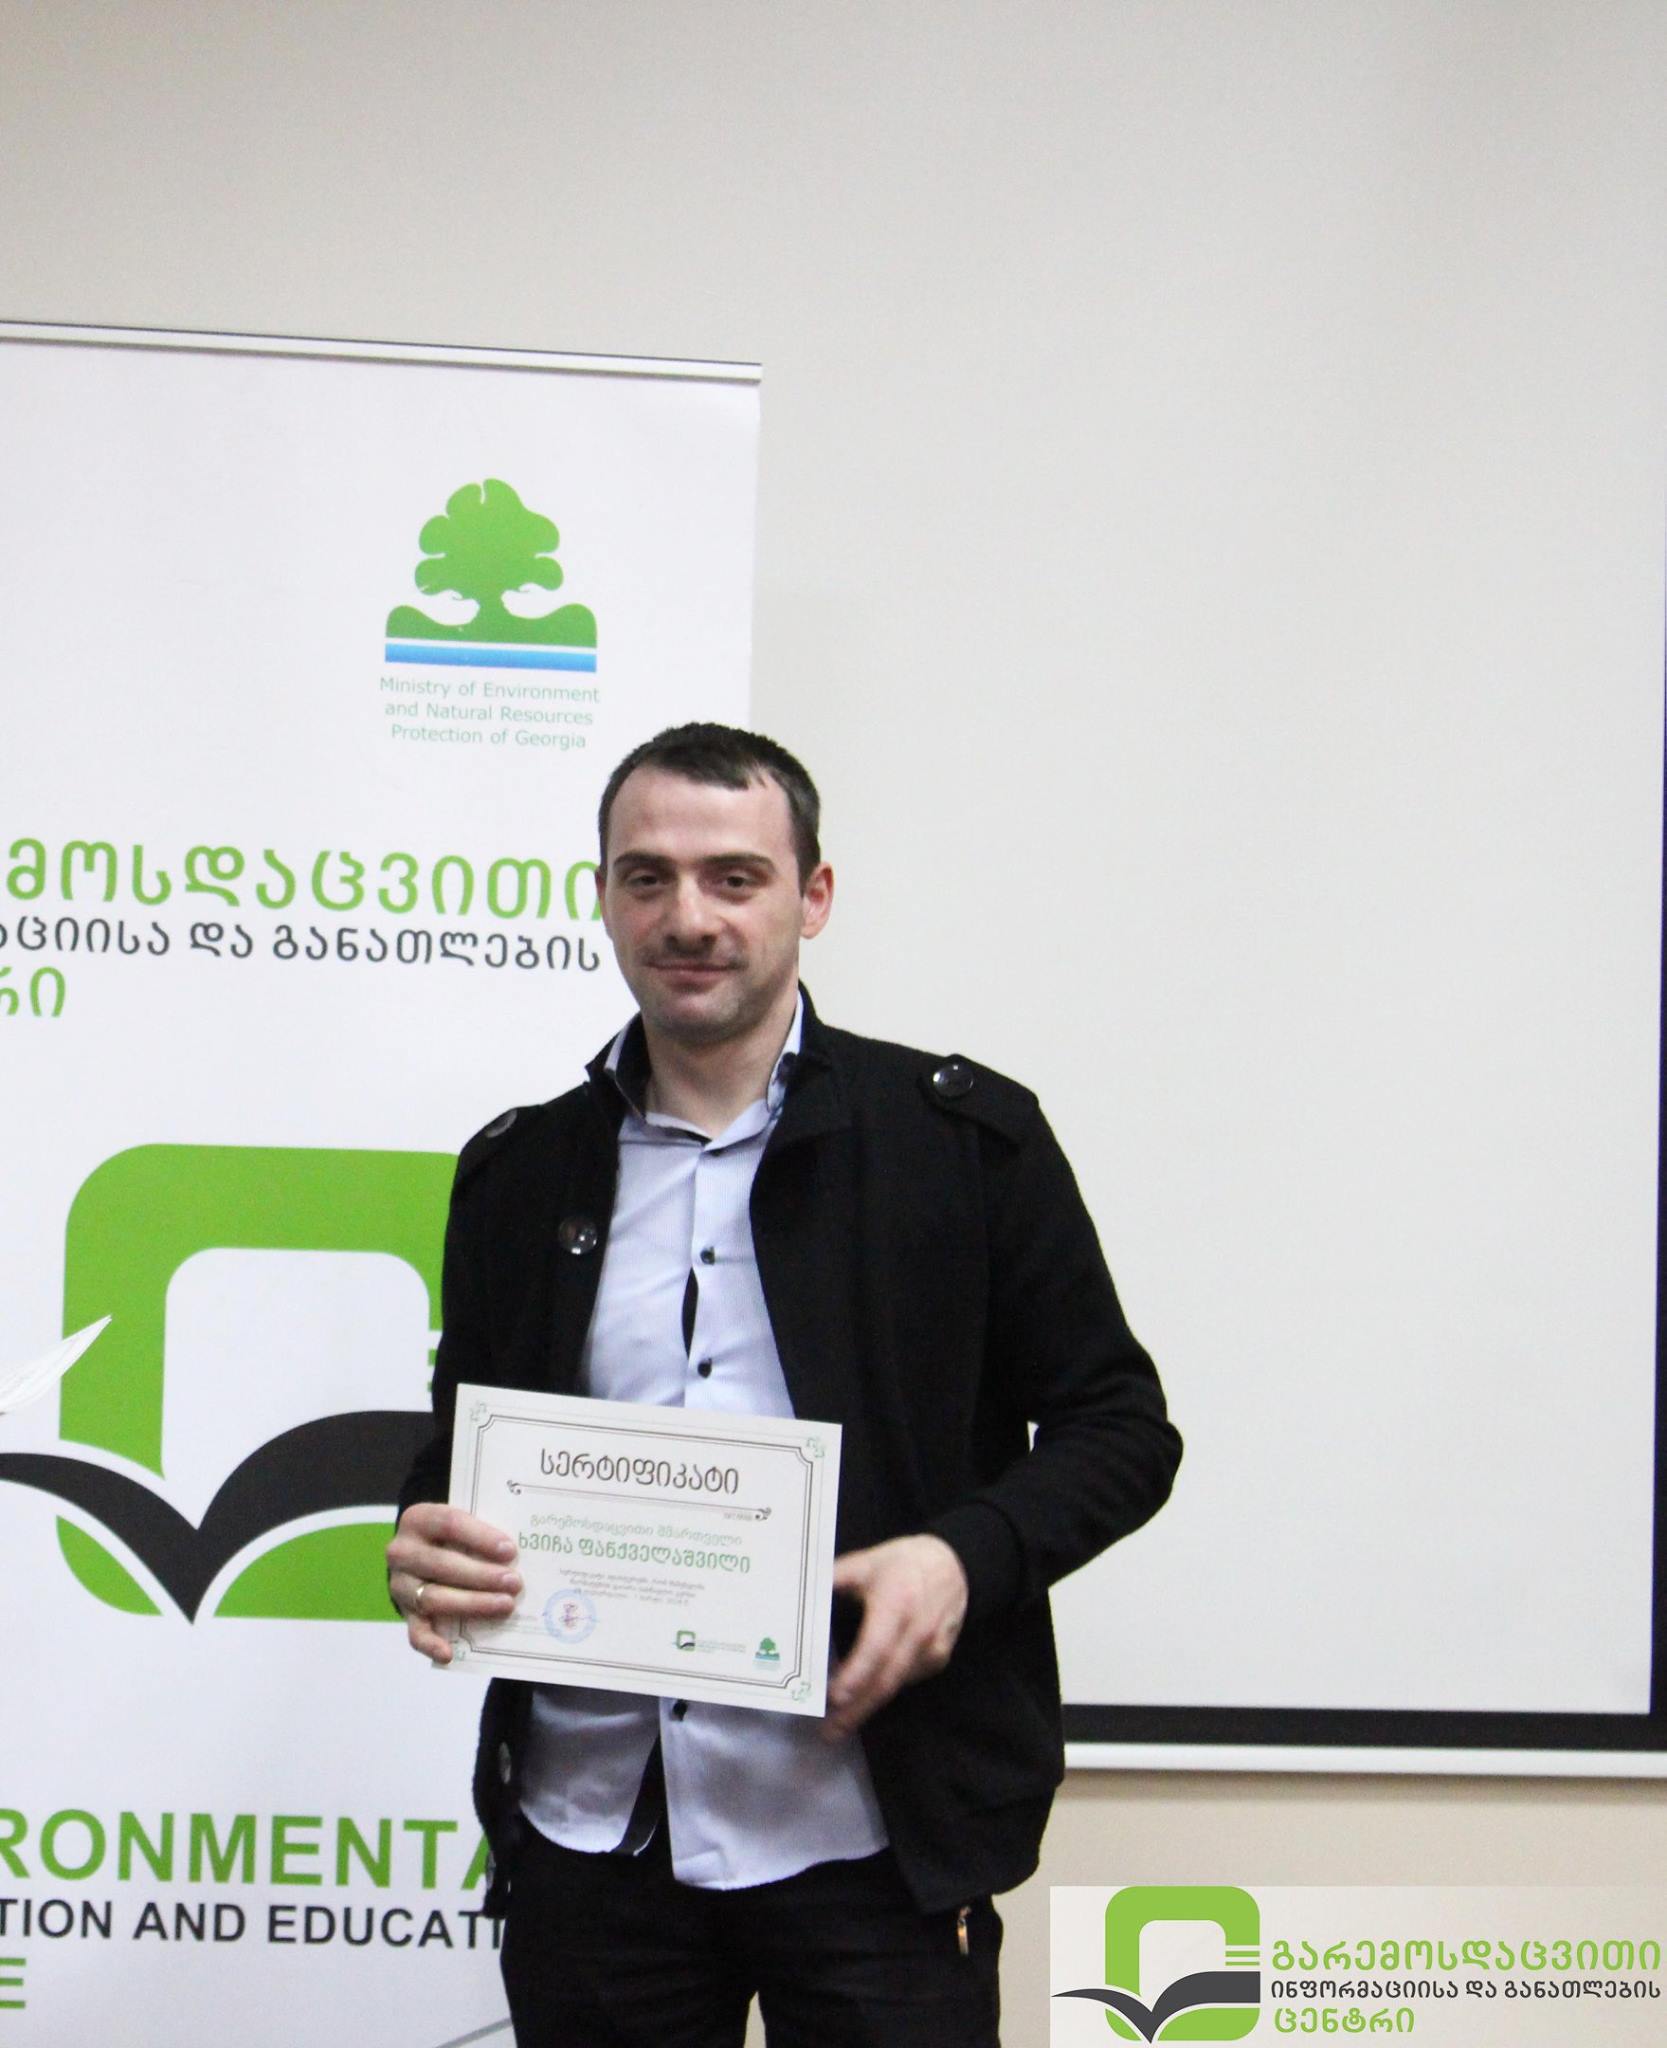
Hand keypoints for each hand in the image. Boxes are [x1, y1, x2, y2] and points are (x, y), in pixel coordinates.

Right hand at [386, 1502, 521, 1664]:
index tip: (510, 1551)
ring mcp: (401, 1585)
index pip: (449, 1523)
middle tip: (514, 1583)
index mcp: (418, 1519)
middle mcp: (402, 1552)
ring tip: (505, 1606)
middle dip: (482, 1576)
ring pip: (434, 1598)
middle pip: (442, 1565)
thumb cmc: (453, 1535)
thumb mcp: (463, 1523)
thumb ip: (483, 1533)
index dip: (480, 1537)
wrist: (420, 1551)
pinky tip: (449, 1653)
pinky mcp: (405, 1612)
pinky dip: (431, 1644)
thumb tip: (518, 1554)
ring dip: (472, 1604)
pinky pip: (415, 1632)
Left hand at [820, 1534, 967, 1741]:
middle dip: (857, 1710)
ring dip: (867, 1708)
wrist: (953, 1566)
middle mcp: (918, 1631)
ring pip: (896, 1686)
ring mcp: (933, 1649)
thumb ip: (831, 1579)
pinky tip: (864, 1702)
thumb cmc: (901, 1563)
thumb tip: (794, 1595)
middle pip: (886, 1679)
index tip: (835, 1697)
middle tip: (829, 1733)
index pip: (876, 1646)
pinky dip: (883, 1693)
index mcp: (897, 1602)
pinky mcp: (939, 1660)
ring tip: (839, 1725)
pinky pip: (906, 1681)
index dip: (856, 1674)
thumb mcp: (865, 1562)